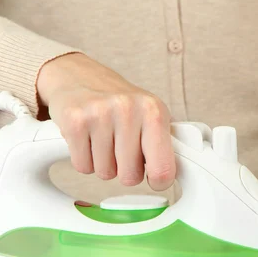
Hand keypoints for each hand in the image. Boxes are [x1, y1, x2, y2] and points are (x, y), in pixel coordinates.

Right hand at [36, 53, 174, 190]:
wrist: (77, 75)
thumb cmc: (118, 102)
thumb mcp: (150, 113)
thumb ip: (165, 142)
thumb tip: (182, 172)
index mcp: (154, 110)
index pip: (163, 168)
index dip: (159, 181)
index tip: (153, 177)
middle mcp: (128, 109)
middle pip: (130, 177)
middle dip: (125, 170)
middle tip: (121, 149)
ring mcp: (99, 114)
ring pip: (105, 173)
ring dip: (103, 164)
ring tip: (103, 140)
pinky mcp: (74, 122)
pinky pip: (83, 166)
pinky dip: (84, 159)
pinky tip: (87, 139)